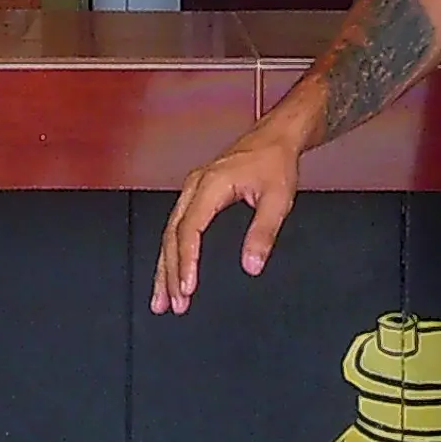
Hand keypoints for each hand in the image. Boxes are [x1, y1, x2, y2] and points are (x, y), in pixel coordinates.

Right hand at [150, 128, 302, 313]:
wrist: (276, 137)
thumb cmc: (276, 163)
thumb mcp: (278, 199)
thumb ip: (264, 233)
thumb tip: (251, 265)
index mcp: (211, 185)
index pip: (189, 230)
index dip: (186, 261)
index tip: (188, 287)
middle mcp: (195, 186)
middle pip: (171, 235)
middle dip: (169, 272)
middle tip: (172, 304)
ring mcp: (192, 190)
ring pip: (168, 233)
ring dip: (164, 267)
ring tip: (162, 300)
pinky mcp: (196, 194)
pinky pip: (176, 226)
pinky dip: (170, 253)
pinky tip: (169, 272)